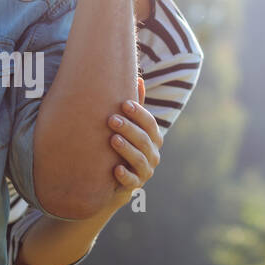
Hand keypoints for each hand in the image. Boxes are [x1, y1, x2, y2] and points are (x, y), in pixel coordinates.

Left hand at [105, 76, 161, 200]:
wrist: (112, 180)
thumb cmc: (121, 146)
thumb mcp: (128, 126)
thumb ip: (134, 106)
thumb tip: (138, 78)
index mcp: (152, 138)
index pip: (150, 123)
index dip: (139, 113)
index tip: (124, 103)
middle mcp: (152, 154)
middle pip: (144, 140)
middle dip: (129, 128)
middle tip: (112, 119)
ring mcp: (145, 171)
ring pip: (139, 159)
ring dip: (126, 149)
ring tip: (112, 139)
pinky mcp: (135, 186)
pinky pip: (132, 182)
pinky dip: (125, 176)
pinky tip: (115, 169)